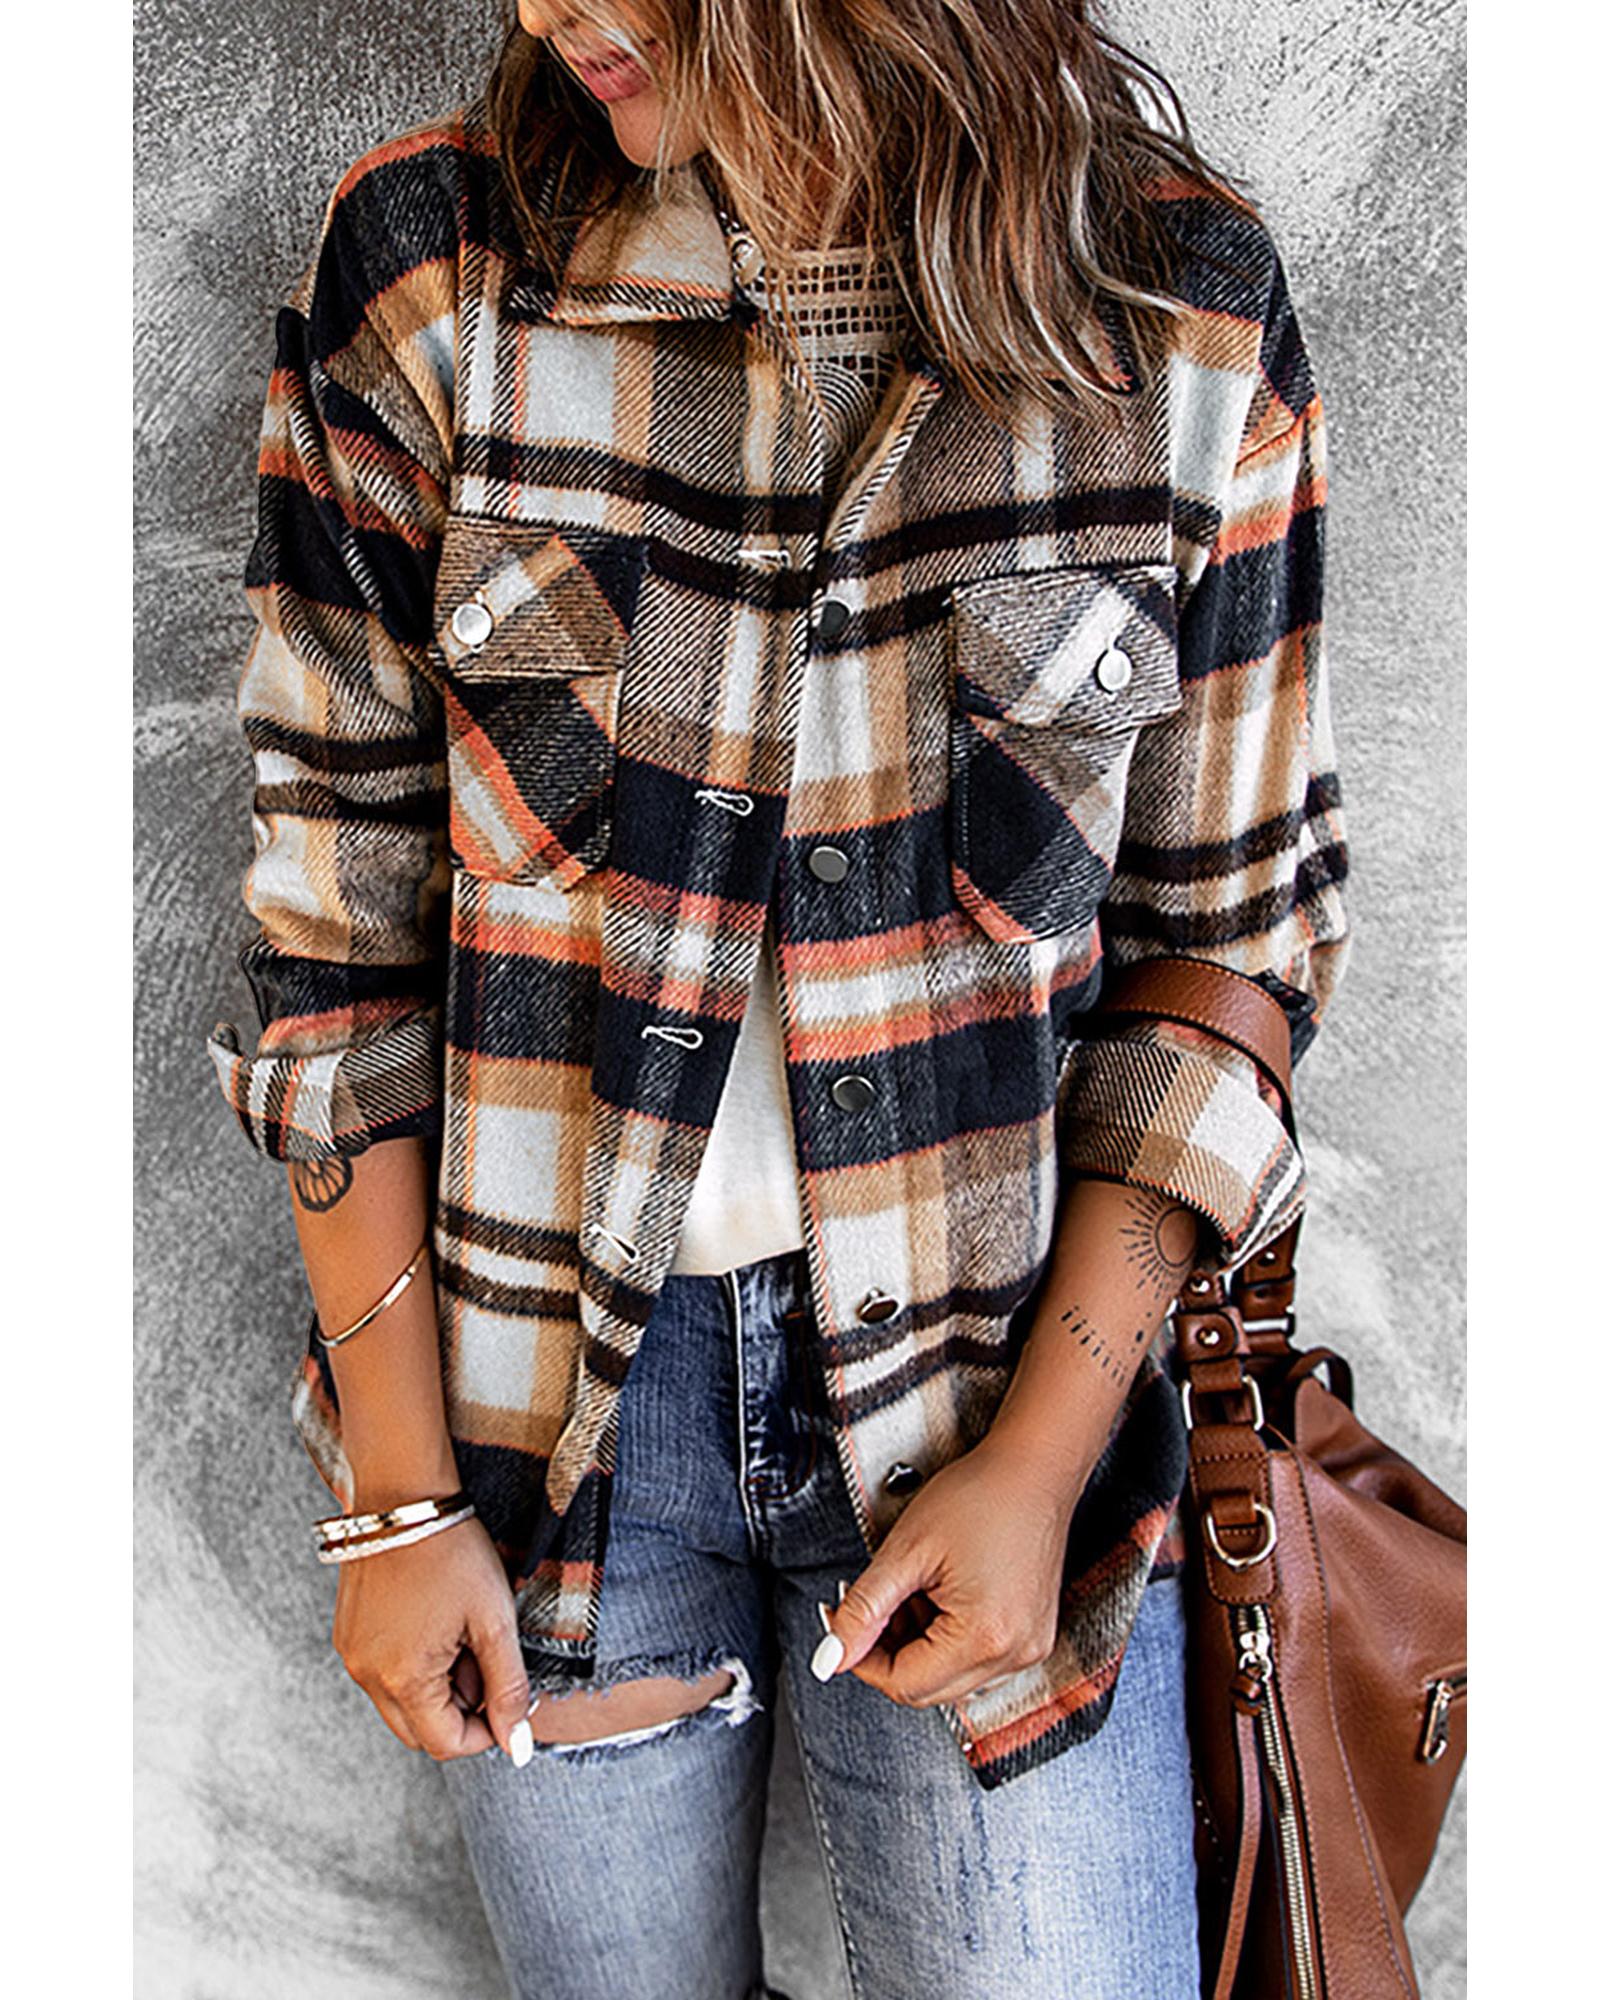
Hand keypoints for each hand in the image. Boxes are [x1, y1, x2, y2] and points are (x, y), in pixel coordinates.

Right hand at [331, 1514, 531, 1761]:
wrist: (405, 1496)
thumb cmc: (453, 1552)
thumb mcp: (494, 1620)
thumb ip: (508, 1688)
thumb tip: (518, 1746)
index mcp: (403, 1678)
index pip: (446, 1745)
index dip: (485, 1731)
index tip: (508, 1697)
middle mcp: (367, 1676)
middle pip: (419, 1731)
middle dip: (460, 1710)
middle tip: (485, 1658)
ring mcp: (352, 1655)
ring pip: (401, 1703)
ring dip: (438, 1687)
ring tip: (461, 1632)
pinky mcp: (348, 1635)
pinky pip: (384, 1674)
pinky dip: (414, 1665)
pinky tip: (436, 1622)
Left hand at [819, 1436, 1086, 1708]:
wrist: (1035, 1470)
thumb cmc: (980, 1495)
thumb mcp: (906, 1549)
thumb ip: (863, 1609)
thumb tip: (831, 1658)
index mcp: (984, 1637)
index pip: (904, 1683)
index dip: (862, 1658)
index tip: (842, 1625)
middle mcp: (1015, 1654)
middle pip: (927, 1688)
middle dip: (888, 1651)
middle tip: (870, 1604)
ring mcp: (1028, 1648)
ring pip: (949, 1676)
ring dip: (916, 1644)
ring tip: (911, 1588)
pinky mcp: (1032, 1637)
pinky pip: (976, 1659)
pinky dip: (945, 1636)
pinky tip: (938, 1594)